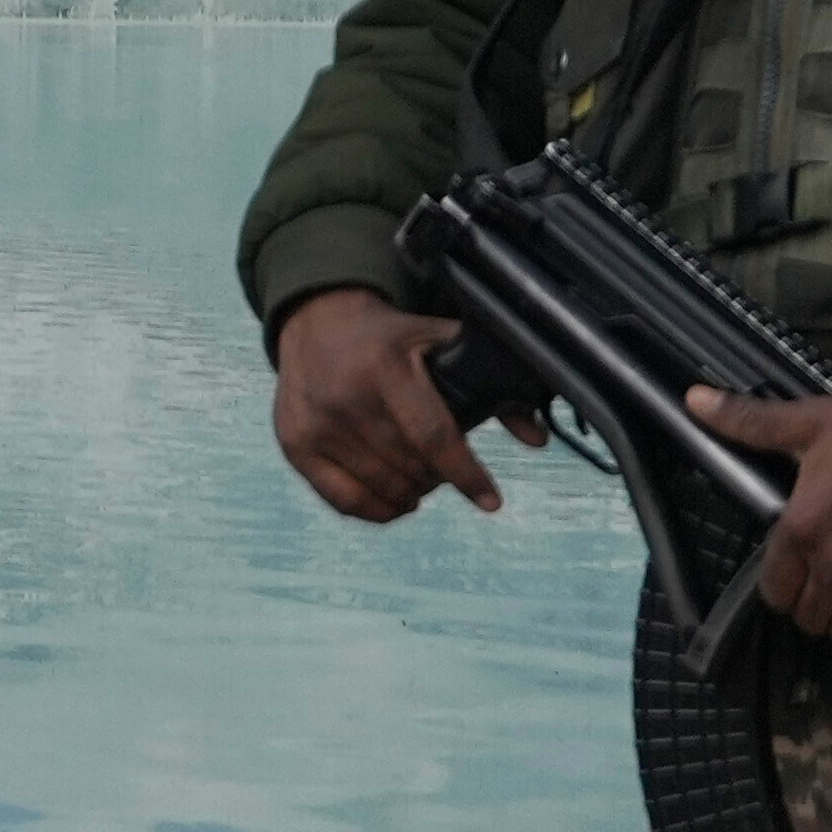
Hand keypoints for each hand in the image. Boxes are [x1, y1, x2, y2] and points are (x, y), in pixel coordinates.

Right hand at [271, 289, 522, 523]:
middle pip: (410, 468)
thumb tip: (537, 438)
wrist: (316, 321)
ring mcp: (316, 425)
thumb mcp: (438, 342)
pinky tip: (396, 500)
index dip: (466, 474)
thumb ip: (489, 384)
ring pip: (383, 489)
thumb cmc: (388, 337)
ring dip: (413, 493)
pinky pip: (344, 501)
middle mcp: (345, 398)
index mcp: (384, 367)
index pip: (432, 436)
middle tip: (446, 466)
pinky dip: (378, 510)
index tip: (491, 501)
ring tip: (422, 479)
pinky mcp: (295, 446)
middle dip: (439, 476)